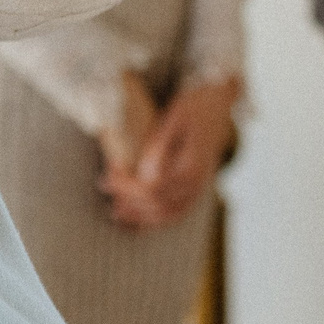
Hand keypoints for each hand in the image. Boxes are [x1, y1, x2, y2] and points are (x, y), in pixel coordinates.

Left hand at [102, 75, 240, 228]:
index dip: (127, 185)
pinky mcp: (196, 188)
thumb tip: (143, 173)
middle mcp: (198, 182)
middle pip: (158, 204)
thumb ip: (159, 146)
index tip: (107, 174)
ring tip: (116, 212)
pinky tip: (138, 221)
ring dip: (140, 217)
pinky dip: (156, 220)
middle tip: (103, 185)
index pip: (153, 187)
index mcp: (192, 166)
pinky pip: (177, 213)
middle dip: (128, 199)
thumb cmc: (195, 105)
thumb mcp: (175, 116)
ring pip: (168, 215)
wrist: (219, 103)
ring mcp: (199, 188)